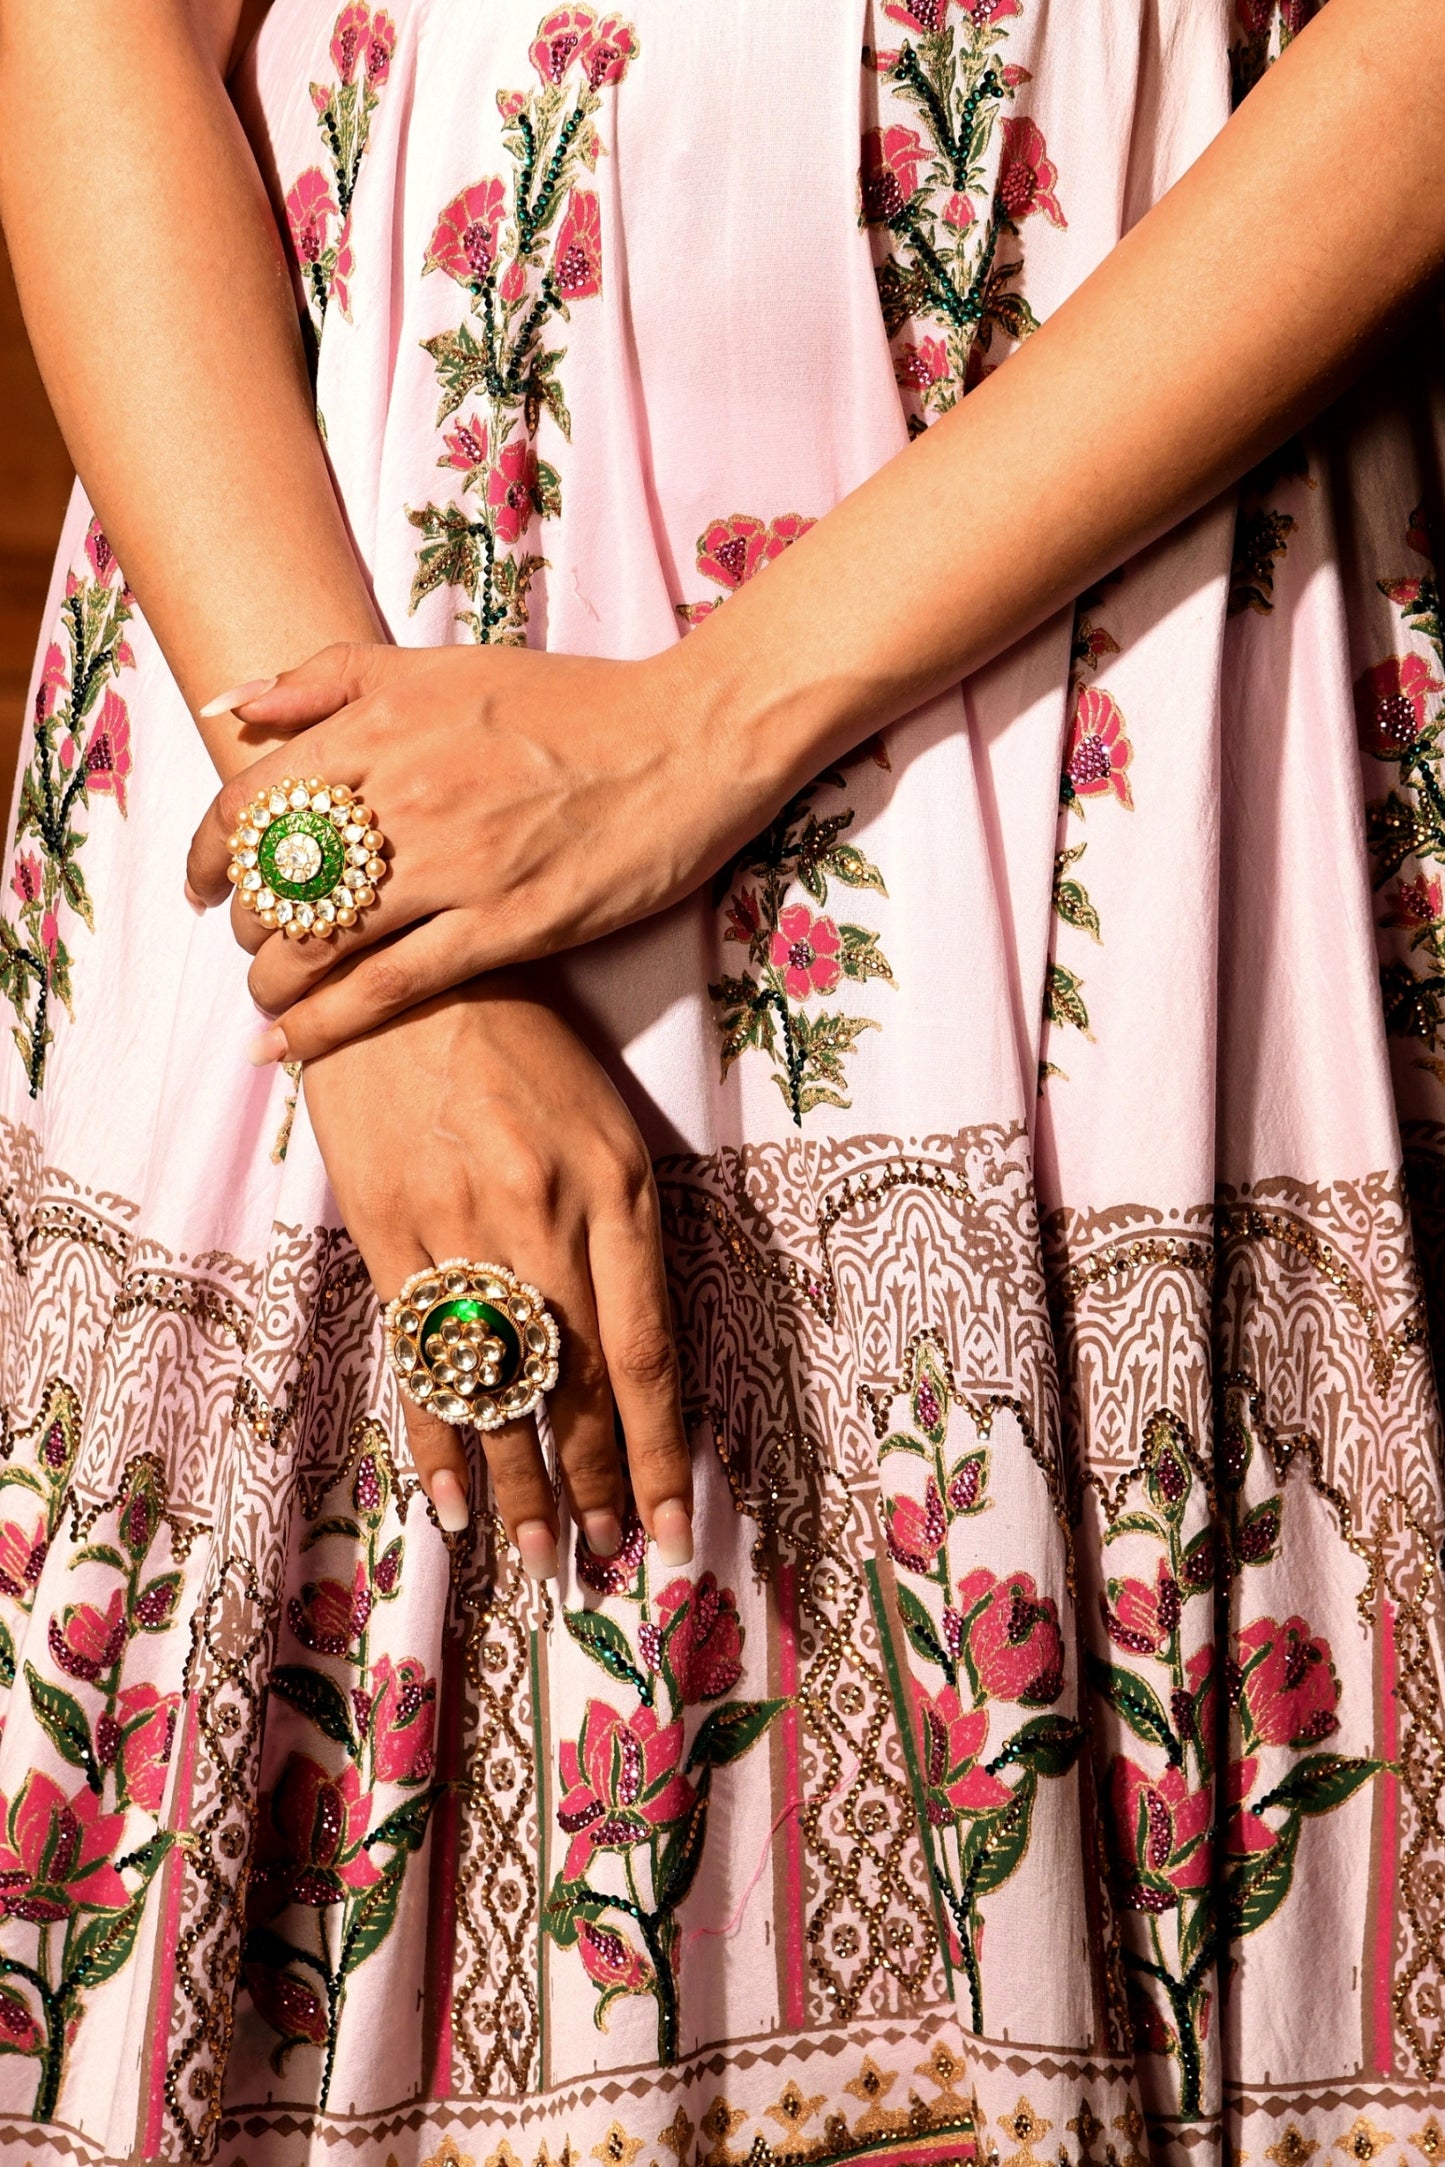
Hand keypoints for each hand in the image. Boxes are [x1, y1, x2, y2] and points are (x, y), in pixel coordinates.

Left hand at [185, 640, 791, 1061]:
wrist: (688, 739)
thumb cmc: (573, 703)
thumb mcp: (443, 665)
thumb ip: (332, 678)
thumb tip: (231, 707)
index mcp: (384, 725)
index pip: (248, 800)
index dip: (205, 854)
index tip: (200, 886)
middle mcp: (407, 793)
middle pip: (273, 878)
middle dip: (244, 924)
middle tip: (254, 945)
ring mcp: (457, 863)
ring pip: (320, 938)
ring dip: (274, 981)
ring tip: (271, 1000)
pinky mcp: (509, 923)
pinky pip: (391, 987)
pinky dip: (327, 1024)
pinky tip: (288, 1046)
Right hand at [301, 973, 693, 1578]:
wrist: (402, 971)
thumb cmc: (522, 1045)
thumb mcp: (604, 1122)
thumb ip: (624, 1230)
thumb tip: (636, 1357)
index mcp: (616, 1187)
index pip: (645, 1353)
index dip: (661, 1452)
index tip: (678, 1527)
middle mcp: (542, 1216)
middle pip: (574, 1385)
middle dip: (598, 1482)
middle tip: (609, 1555)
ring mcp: (457, 1226)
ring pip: (496, 1385)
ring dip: (521, 1482)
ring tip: (543, 1553)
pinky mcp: (385, 1230)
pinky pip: (417, 1356)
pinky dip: (436, 1434)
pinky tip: (452, 1499)